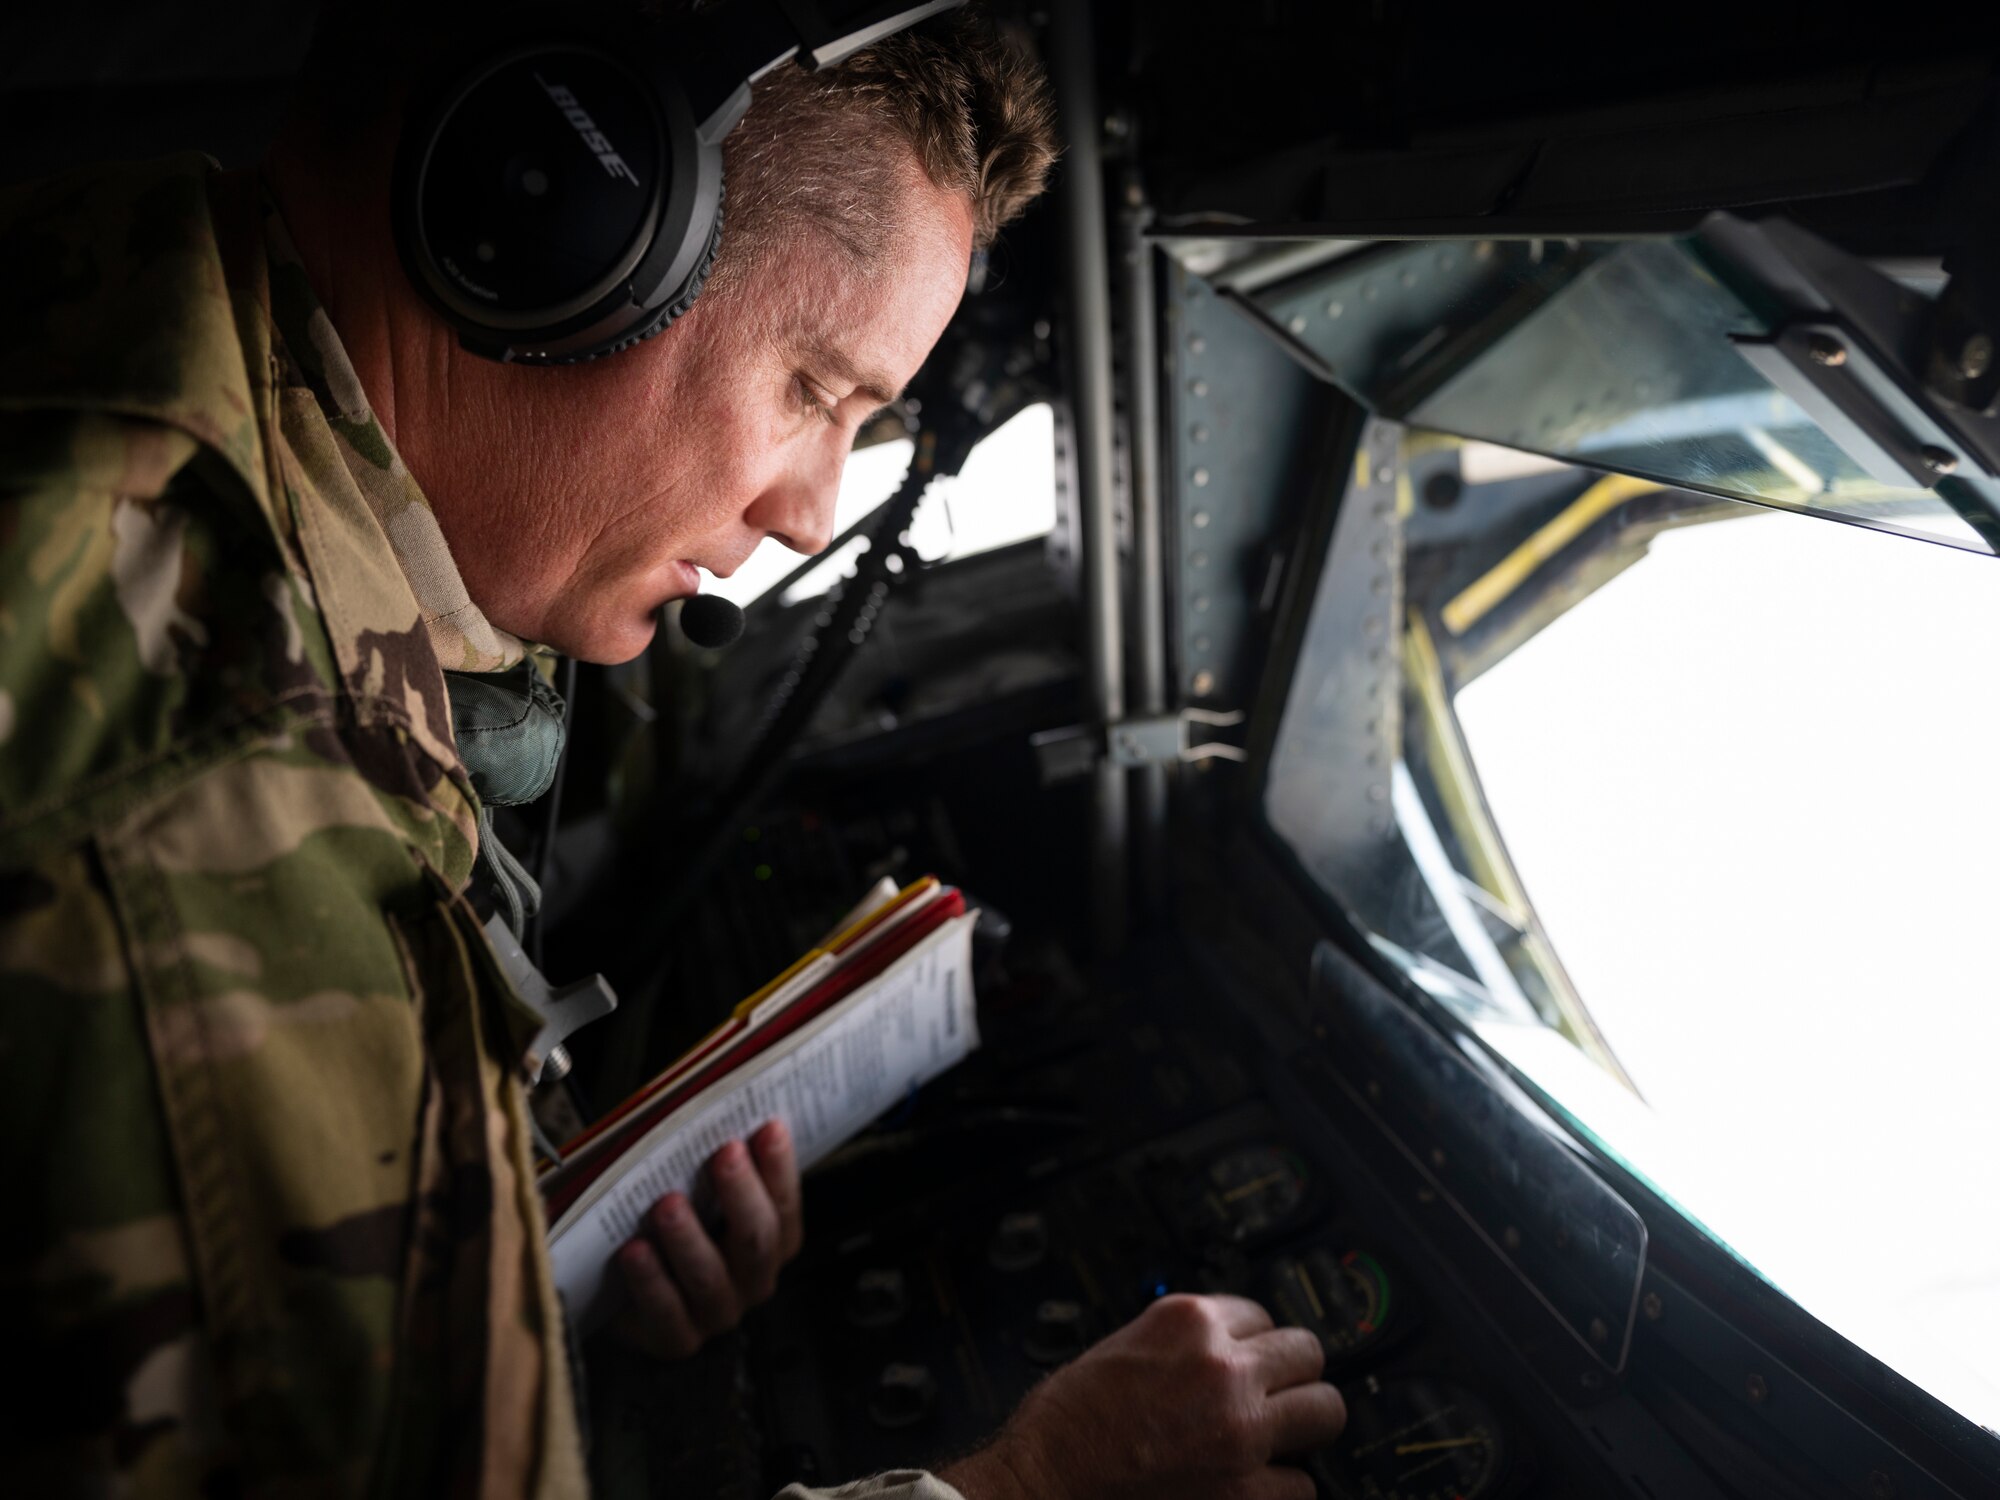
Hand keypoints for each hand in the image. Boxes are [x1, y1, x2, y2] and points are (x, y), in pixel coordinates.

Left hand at [612, 1119, 804, 1359]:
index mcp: (771, 1241)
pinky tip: (633, 1250)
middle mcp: (752, 1279)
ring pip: (712, 1278)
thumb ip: (708, 1158)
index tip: (767, 1127)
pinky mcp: (676, 1338)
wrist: (625, 1289)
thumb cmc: (668, 1224)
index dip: (779, 1167)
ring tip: (666, 1204)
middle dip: (741, 1194)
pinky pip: (668, 1315)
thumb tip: (709, 1103)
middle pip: (757, 1241)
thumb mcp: (694, 1186)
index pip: (785, 1204)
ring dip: (690, 1239)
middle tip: (723, 1154)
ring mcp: (717, 1312)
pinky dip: (650, 1282)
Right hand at [940, 1293, 1343, 1499]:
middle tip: (1276, 1396)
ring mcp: (1241, 1430)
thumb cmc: (1066, 1424)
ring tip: (1279, 1439)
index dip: (1252, 1343)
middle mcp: (1222, 1368)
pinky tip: (1254, 1485)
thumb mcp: (1123, 1346)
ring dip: (1302, 1427)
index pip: (1261, 1313)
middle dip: (1292, 1375)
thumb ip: (1181, 1344)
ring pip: (1325, 1411)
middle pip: (1306, 1353)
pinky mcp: (1248, 1492)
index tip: (1250, 1359)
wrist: (1044, 1483)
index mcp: (1187, 1322)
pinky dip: (1283, 1488)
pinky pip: (1303, 1484)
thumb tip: (1222, 1349)